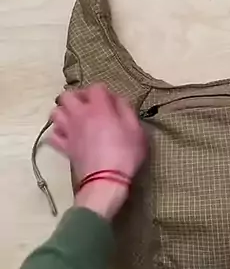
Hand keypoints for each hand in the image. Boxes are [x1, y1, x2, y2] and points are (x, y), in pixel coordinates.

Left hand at [48, 84, 146, 219]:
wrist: (106, 180)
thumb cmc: (125, 154)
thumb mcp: (136, 129)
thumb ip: (126, 110)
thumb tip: (118, 100)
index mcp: (99, 108)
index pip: (95, 87)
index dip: (104, 92)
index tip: (111, 102)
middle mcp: (79, 115)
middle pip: (67, 95)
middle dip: (77, 97)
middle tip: (88, 106)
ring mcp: (69, 131)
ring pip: (55, 112)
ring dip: (64, 112)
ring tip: (75, 119)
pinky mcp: (64, 147)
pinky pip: (53, 135)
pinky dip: (58, 133)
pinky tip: (67, 136)